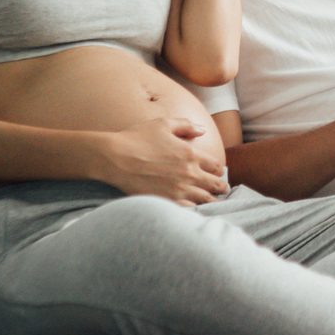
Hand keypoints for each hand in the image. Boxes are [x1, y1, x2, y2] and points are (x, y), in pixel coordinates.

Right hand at [97, 117, 229, 205]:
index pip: (216, 166)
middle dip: (220, 187)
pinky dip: (196, 210)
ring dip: (211, 200)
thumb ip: (186, 126)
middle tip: (221, 189)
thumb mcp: (163, 124)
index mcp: (191, 154)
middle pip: (215, 184)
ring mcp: (179, 189)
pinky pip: (191, 210)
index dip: (218, 169)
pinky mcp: (167, 202)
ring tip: (213, 202)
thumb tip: (203, 131)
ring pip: (206, 200)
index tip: (216, 172)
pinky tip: (196, 209)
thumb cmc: (136, 138)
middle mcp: (189, 173)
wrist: (113, 158)